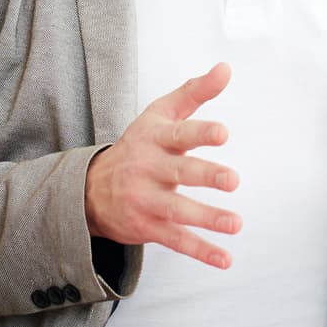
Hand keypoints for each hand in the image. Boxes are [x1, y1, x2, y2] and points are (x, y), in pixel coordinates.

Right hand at [83, 64, 241, 268]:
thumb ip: (195, 92)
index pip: (179, 134)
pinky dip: (201, 251)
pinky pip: (177, 240)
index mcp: (155, 139)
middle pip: (179, 172)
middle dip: (206, 176)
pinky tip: (225, 258)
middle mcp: (149, 169)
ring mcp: (147, 200)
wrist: (90, 189)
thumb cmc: (139, 145)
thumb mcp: (161, 114)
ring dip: (207, 218)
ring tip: (235, 223)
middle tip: (233, 179)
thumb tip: (226, 68)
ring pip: (178, 211)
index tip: (223, 133)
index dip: (200, 133)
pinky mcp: (148, 228)